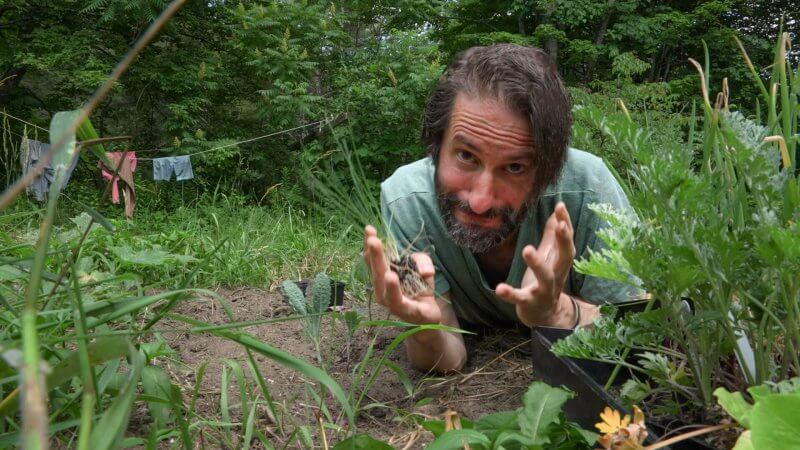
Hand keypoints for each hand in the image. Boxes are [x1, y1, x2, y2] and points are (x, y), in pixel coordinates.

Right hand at [363, 225, 441, 324]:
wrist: (428, 317)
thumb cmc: (419, 289)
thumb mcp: (423, 268)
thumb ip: (422, 262)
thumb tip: (425, 271)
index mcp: (384, 276)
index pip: (374, 259)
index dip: (371, 245)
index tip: (369, 229)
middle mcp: (382, 290)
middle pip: (377, 271)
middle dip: (375, 255)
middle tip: (372, 239)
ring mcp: (391, 302)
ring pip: (385, 290)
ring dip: (383, 276)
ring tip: (384, 266)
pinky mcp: (406, 312)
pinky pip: (400, 303)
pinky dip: (395, 291)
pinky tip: (392, 279)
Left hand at [495, 202, 575, 326]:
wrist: (545, 316)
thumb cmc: (546, 282)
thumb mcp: (550, 259)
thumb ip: (552, 237)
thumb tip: (556, 214)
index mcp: (560, 263)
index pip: (567, 242)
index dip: (566, 224)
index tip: (561, 206)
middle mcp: (556, 276)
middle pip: (565, 258)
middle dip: (564, 241)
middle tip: (560, 225)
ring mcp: (544, 291)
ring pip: (545, 277)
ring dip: (537, 263)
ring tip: (527, 250)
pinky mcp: (529, 303)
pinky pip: (520, 298)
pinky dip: (510, 294)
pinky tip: (499, 288)